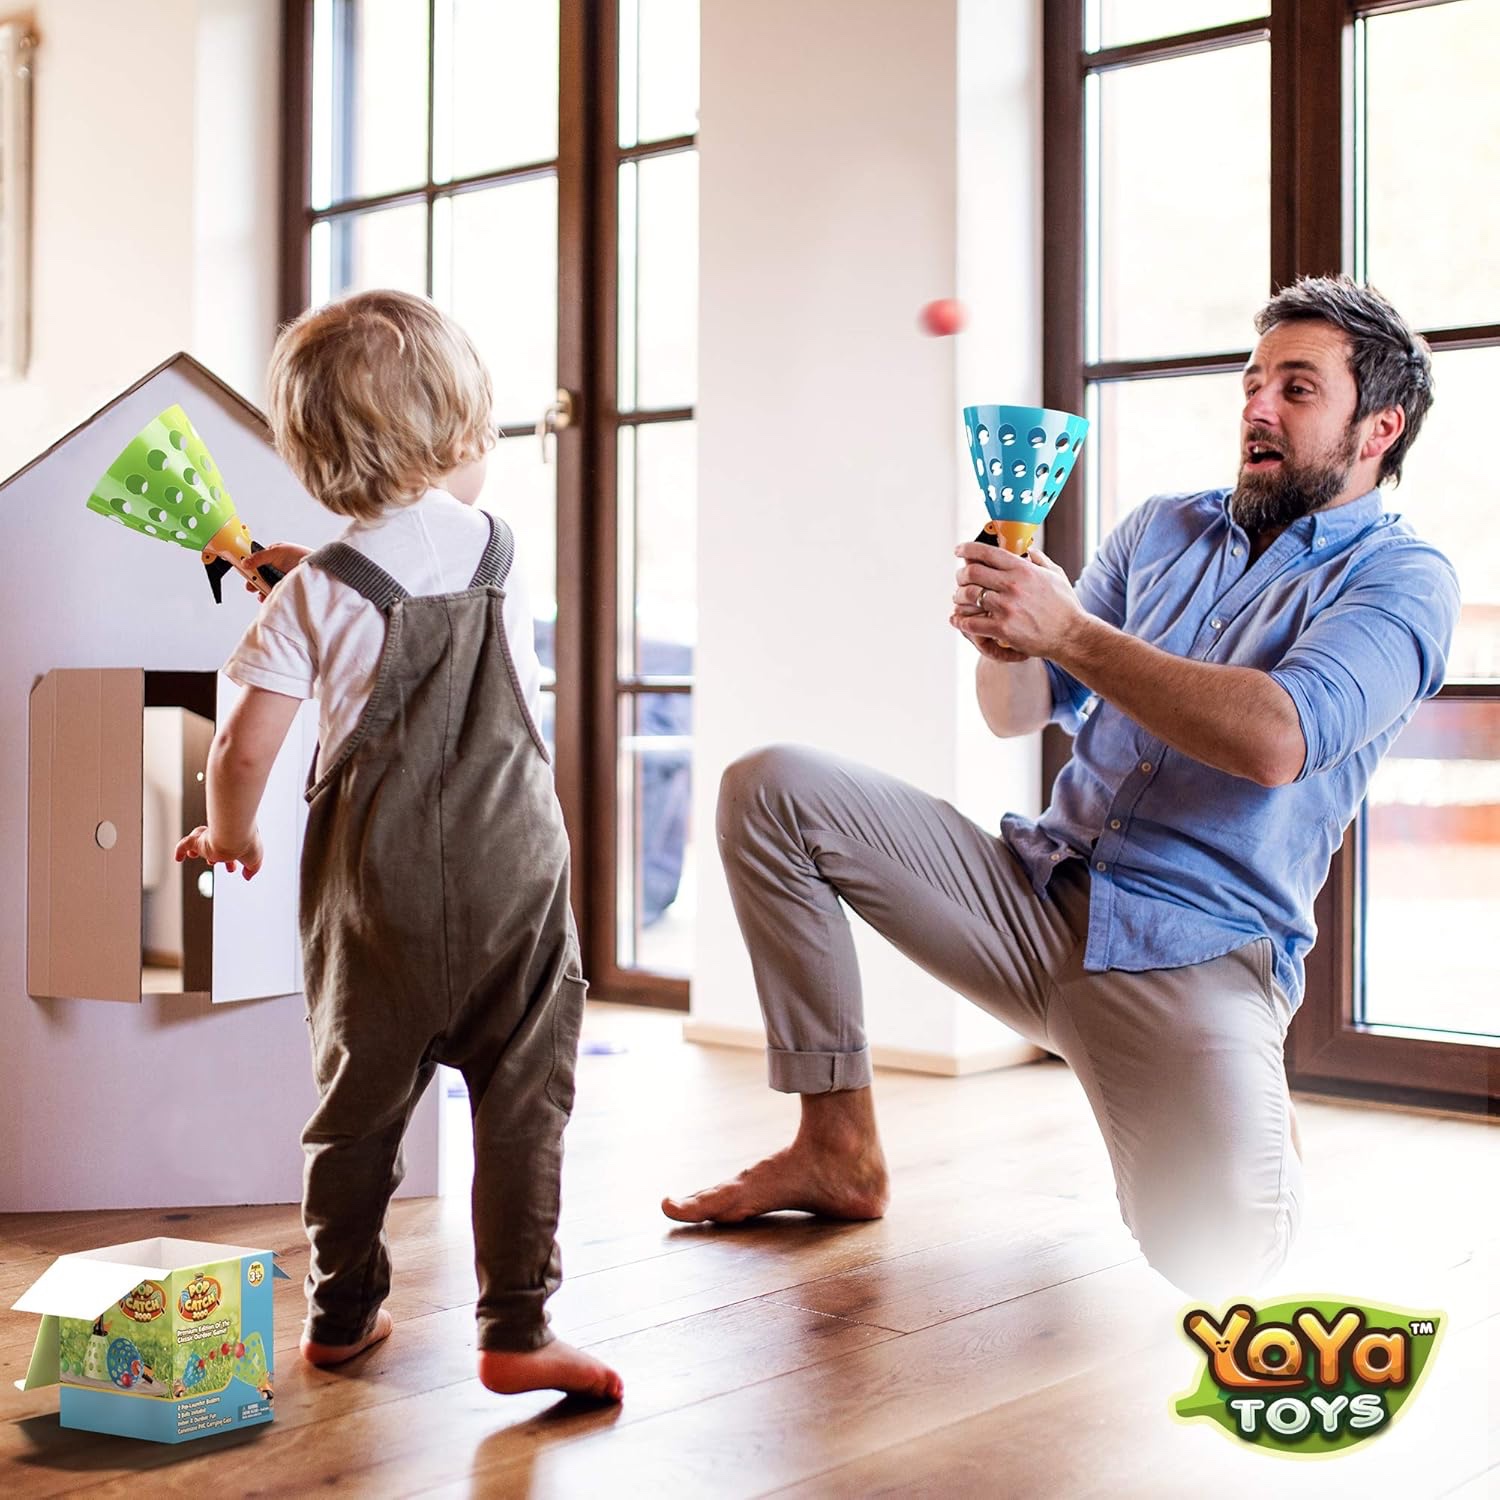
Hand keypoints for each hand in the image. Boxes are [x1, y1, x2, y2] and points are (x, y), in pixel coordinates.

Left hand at [174, 825, 263, 879]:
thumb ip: (252, 869)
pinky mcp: (197, 841)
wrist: (235, 837)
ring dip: (197, 849)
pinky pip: (184, 844)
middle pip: (214, 845)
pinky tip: (178, 858)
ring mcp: (208, 838)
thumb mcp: (254, 860)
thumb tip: (247, 876)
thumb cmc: (246, 846)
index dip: (231, 861)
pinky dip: (180, 851)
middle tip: (213, 864)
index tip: (232, 868)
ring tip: (194, 855)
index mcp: (236, 840)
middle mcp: (221, 837)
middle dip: (214, 856)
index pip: (231, 850)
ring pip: (199, 840)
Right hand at [245, 542, 310, 600]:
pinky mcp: (284, 588)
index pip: (255, 561)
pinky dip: (268, 596)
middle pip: (258, 576)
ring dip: (260, 590)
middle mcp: (275, 567)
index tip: (243, 571)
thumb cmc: (302, 556)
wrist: (319, 569)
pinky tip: (268, 596)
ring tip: (261, 592)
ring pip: (264, 586)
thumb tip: (245, 562)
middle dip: (253, 581)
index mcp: (272, 556)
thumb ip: (260, 557)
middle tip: (251, 585)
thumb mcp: (278, 551)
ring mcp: (279, 579)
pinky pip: (272, 594)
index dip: (248, 567)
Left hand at [951, 543, 1082, 658]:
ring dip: (958, 596)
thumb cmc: (1064, 606)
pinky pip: (971, 622)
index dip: (968, 549)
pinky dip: (960, 621)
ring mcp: (1006, 607)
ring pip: (968, 595)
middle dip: (960, 574)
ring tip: (959, 599)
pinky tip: (957, 620)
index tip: (959, 550)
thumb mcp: (1056, 575)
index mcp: (1023, 569)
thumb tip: (1028, 550)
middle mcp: (1012, 585)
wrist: (1071, 634)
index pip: (987, 552)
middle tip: (960, 578)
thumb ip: (1039, 560)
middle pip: (971, 572)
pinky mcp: (1002, 628)